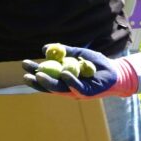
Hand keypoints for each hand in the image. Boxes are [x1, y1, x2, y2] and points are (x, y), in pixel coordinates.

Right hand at [22, 44, 136, 97]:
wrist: (116, 70)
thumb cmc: (97, 64)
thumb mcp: (78, 54)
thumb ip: (63, 52)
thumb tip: (44, 48)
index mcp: (65, 81)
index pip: (47, 77)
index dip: (35, 72)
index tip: (25, 65)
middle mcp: (69, 89)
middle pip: (50, 86)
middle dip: (37, 80)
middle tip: (26, 74)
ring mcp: (78, 92)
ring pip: (61, 89)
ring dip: (49, 83)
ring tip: (38, 75)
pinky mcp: (89, 93)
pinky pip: (78, 87)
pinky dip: (70, 81)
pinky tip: (63, 74)